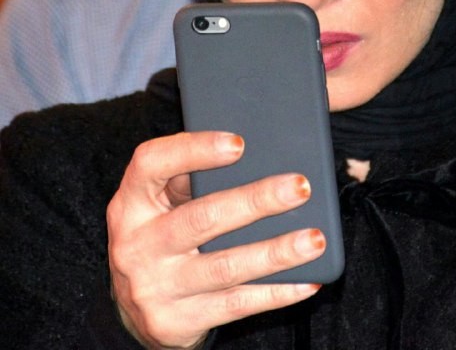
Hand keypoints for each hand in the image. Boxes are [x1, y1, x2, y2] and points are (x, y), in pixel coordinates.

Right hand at [107, 131, 323, 348]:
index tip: (239, 143)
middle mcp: (136, 245)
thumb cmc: (163, 234)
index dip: (195, 150)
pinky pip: (237, 305)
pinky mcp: (176, 322)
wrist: (131, 311)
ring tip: (315, 238)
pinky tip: (307, 280)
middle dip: (257, 201)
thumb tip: (261, 154)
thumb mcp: (162, 203)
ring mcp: (155, 288)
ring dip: (277, 252)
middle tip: (300, 187)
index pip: (152, 164)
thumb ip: (193, 177)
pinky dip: (277, 292)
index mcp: (131, 202)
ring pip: (226, 267)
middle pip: (202, 217)